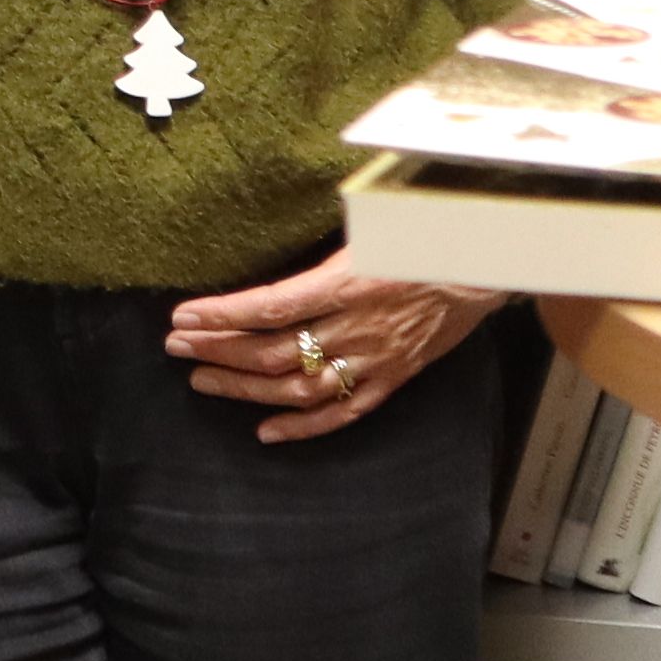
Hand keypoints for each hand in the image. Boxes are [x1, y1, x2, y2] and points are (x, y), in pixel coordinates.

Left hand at [162, 244, 497, 445]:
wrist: (482, 269)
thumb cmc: (422, 238)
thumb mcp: (370, 229)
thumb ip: (320, 251)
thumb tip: (273, 250)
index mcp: (346, 284)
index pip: (270, 307)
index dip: (222, 316)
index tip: (183, 317)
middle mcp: (355, 327)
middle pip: (272, 351)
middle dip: (217, 350)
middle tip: (177, 347)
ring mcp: (373, 360)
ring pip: (297, 387)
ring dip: (244, 389)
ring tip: (202, 381)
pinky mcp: (391, 380)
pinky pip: (342, 413)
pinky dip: (302, 427)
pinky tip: (265, 431)